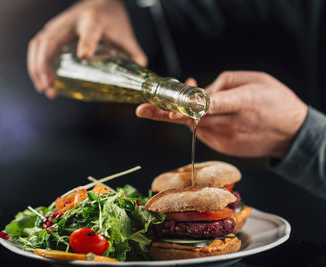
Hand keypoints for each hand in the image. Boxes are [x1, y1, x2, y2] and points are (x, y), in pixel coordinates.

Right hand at [27, 0, 146, 98]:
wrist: (99, 1)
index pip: (90, 30)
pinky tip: (42, 81)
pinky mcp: (50, 31)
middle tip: (50, 87)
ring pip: (39, 44)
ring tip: (44, 88)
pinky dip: (35, 65)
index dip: (86, 42)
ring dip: (37, 68)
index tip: (84, 56)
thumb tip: (141, 69)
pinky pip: (37, 47)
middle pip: (52, 40)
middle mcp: (70, 21)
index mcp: (93, 19)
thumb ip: (132, 52)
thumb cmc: (110, 18)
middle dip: (46, 65)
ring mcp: (57, 25)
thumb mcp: (124, 34)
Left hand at [136, 71, 307, 157]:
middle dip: (167, 112)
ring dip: (184, 113)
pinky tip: (204, 113)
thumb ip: (223, 83)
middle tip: (142, 109)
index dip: (187, 107)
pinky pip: (202, 132)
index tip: (166, 110)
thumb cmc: (275, 101)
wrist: (291, 134)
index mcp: (242, 102)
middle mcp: (231, 124)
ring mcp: (225, 139)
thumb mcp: (255, 80)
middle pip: (193, 119)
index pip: (210, 105)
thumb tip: (198, 91)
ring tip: (187, 98)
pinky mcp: (222, 148)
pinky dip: (197, 122)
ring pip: (194, 125)